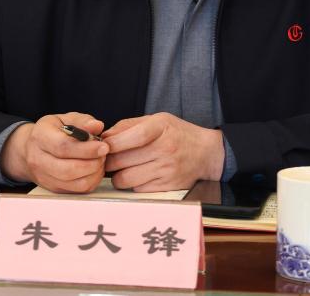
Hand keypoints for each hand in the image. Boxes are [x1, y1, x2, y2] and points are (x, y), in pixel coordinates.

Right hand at [0, 112, 107, 192]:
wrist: (32, 148)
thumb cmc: (52, 131)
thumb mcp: (65, 119)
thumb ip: (82, 121)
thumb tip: (97, 126)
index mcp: (40, 137)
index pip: (63, 147)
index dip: (86, 149)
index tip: (104, 146)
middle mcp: (38, 160)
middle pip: (68, 169)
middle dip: (92, 163)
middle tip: (104, 153)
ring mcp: (44, 177)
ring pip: (74, 183)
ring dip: (93, 173)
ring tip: (100, 160)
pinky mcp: (53, 188)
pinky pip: (77, 190)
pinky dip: (91, 181)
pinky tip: (94, 169)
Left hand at [102, 112, 223, 191]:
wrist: (206, 153)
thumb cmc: (178, 134)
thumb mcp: (157, 120)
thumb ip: (129, 125)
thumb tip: (104, 137)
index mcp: (161, 127)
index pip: (130, 136)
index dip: (111, 143)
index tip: (103, 146)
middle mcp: (165, 149)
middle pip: (121, 160)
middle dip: (108, 160)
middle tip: (108, 158)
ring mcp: (166, 170)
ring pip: (125, 179)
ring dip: (117, 175)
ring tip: (121, 168)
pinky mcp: (167, 186)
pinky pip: (137, 189)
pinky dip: (132, 184)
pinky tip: (137, 175)